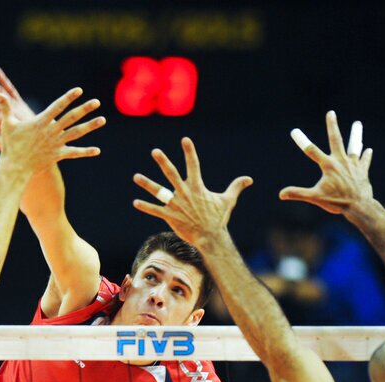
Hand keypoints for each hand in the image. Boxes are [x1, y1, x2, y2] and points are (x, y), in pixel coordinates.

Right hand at [0, 87, 103, 174]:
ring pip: (76, 133)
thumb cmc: (10, 145)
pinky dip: (86, 152)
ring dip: (90, 126)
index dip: (68, 97)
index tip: (79, 90)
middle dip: (85, 109)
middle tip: (97, 101)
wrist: (15, 167)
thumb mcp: (7, 125)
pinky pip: (74, 153)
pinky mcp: (58, 155)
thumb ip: (5, 108)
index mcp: (40, 122)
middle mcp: (51, 131)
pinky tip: (97, 150)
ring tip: (103, 119)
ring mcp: (56, 143)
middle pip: (71, 117)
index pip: (57, 106)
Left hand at [132, 137, 252, 246]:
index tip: (185, 139)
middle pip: (171, 174)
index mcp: (197, 187)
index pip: (193, 165)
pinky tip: (135, 202)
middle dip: (163, 162)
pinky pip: (155, 210)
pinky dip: (145, 207)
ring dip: (147, 184)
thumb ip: (236, 187)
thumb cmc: (218, 219)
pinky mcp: (170, 216)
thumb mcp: (228, 201)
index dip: (189, 151)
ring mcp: (176, 204)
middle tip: (155, 151)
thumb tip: (249, 179)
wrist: (210, 238)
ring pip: (158, 192)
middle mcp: (184, 193)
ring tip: (136, 177)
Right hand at [279, 110, 373, 214]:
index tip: (294, 131)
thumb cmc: (337, 202)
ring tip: (357, 123)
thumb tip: (281, 194)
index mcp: (328, 166)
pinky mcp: (362, 171)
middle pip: (335, 139)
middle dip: (332, 126)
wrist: (359, 206)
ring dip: (355, 134)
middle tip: (331, 113)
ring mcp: (353, 165)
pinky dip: (366, 155)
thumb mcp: (315, 197)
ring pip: (354, 146)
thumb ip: (298, 193)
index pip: (311, 151)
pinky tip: (368, 150)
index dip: (301, 141)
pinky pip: (364, 161)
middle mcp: (341, 161)